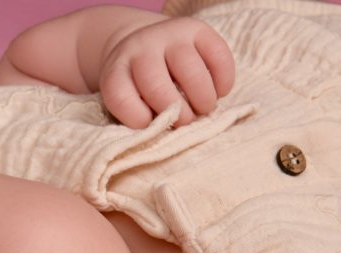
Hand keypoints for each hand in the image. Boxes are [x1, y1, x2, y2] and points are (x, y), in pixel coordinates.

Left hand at [98, 17, 234, 128]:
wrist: (144, 44)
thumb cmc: (138, 87)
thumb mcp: (129, 100)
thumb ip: (141, 117)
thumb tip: (167, 136)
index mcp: (117, 72)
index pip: (120, 98)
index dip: (138, 119)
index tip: (152, 126)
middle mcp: (141, 49)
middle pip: (157, 86)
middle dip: (177, 114)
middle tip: (186, 122)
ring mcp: (170, 35)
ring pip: (191, 71)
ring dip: (203, 99)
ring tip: (204, 109)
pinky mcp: (198, 29)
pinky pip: (217, 55)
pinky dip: (223, 80)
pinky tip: (220, 91)